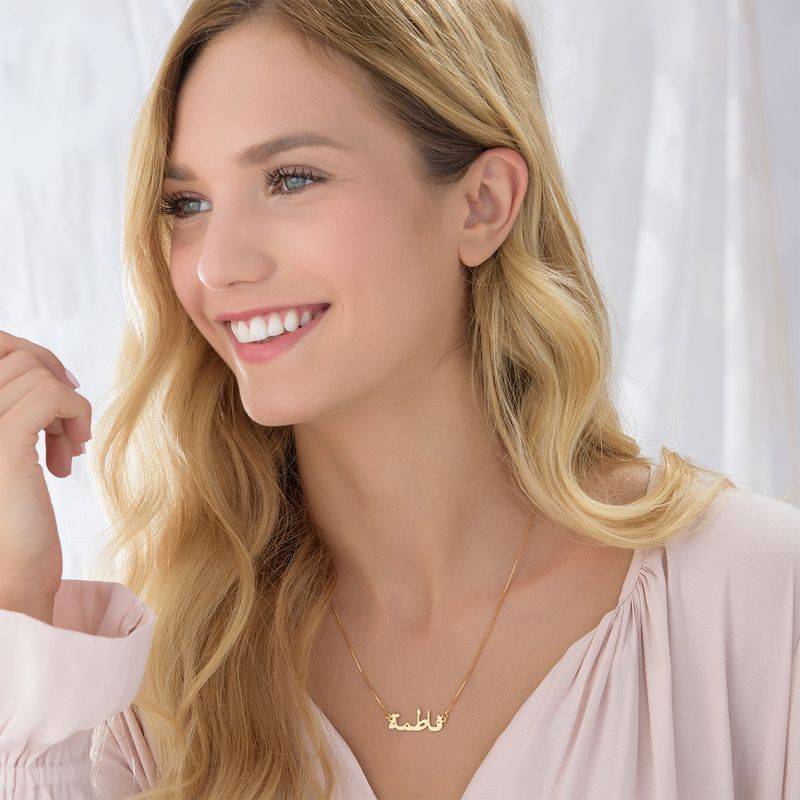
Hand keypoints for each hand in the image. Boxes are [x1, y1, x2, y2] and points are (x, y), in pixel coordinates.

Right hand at [0, 330, 91, 599]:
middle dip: (51, 379)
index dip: (29, 356)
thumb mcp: (6, 455)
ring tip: (68, 450)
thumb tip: (49, 372)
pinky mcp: (0, 445)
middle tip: (68, 427)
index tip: (60, 393)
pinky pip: (52, 395)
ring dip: (66, 405)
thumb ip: (13, 411)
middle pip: (11, 352)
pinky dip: (77, 414)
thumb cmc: (8, 525)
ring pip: (33, 370)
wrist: (6, 586)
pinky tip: (73, 456)